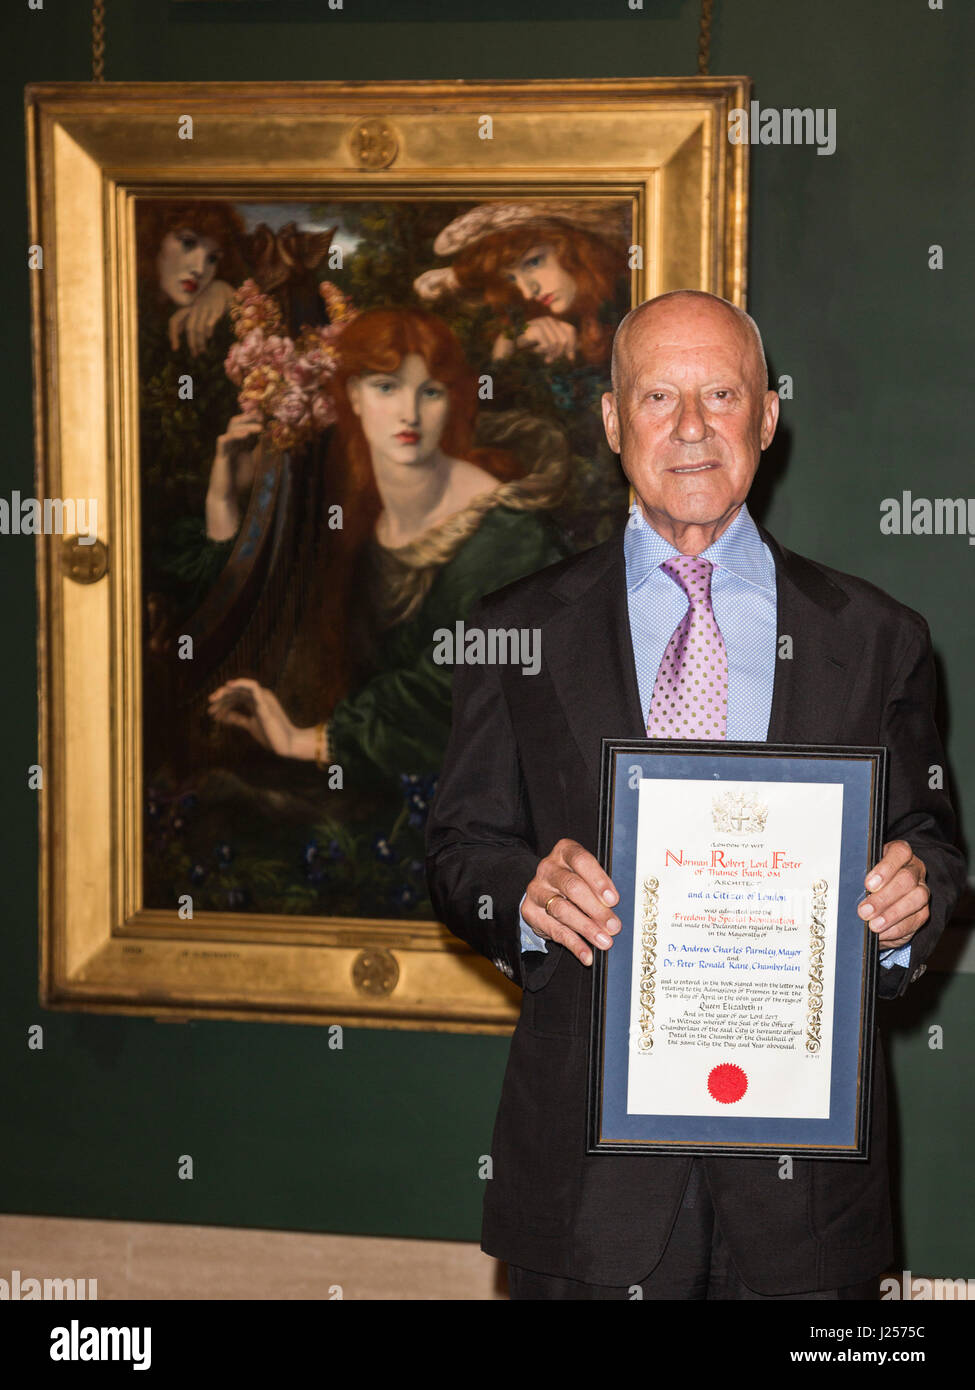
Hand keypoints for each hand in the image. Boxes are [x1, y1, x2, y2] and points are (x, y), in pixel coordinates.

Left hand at [168, 279, 234, 354]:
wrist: (219, 288)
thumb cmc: (205, 301)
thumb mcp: (193, 309)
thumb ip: (185, 319)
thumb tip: (178, 331)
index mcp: (186, 308)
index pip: (174, 321)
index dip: (173, 335)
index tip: (175, 348)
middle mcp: (194, 308)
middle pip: (189, 328)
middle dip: (192, 343)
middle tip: (195, 354)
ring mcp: (204, 308)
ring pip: (199, 328)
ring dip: (201, 341)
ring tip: (203, 350)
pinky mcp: (215, 309)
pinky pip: (210, 323)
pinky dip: (208, 331)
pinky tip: (209, 337)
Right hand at [206, 415, 263, 538]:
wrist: (226, 495)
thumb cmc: (239, 480)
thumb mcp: (256, 463)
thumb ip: (262, 451)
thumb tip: (274, 440)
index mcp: (239, 443)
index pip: (245, 425)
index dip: (254, 419)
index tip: (268, 418)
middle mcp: (231, 443)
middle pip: (236, 421)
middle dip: (249, 416)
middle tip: (263, 417)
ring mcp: (225, 448)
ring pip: (231, 428)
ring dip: (246, 425)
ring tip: (260, 428)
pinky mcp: (220, 456)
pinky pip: (223, 440)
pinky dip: (235, 436)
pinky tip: (247, 435)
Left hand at [207, 678, 297, 756]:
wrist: (286, 744)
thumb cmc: (271, 735)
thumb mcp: (250, 725)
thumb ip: (238, 719)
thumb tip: (223, 716)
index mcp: (258, 701)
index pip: (237, 697)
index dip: (223, 702)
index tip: (212, 712)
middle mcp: (261, 696)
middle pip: (237, 691)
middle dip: (222, 697)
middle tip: (209, 704)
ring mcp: (264, 698)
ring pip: (242, 688)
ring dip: (226, 692)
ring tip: (213, 700)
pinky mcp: (265, 703)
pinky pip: (253, 687)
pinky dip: (241, 684)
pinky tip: (228, 686)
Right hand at [514, 317, 577, 362]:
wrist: (509, 342)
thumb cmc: (527, 345)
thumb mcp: (545, 346)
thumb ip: (558, 346)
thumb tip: (575, 353)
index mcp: (553, 322)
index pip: (571, 330)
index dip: (573, 344)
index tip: (571, 358)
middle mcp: (550, 320)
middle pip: (564, 338)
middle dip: (560, 353)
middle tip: (551, 360)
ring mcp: (543, 323)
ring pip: (557, 343)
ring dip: (551, 354)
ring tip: (545, 358)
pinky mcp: (538, 329)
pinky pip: (548, 345)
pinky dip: (542, 352)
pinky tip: (535, 351)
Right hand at [522, 838, 619, 966]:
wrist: (544, 890)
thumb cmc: (575, 879)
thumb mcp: (587, 874)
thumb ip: (601, 886)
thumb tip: (617, 908)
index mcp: (565, 852)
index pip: (581, 861)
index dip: (598, 880)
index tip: (613, 900)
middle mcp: (548, 868)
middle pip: (572, 887)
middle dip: (595, 909)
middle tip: (613, 926)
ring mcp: (537, 890)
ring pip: (562, 909)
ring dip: (586, 928)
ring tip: (604, 942)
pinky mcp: (531, 912)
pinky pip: (554, 930)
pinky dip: (573, 944)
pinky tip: (586, 954)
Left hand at [857, 839, 929, 950]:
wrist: (881, 903)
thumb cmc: (869, 883)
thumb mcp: (862, 874)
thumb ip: (858, 877)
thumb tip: (847, 889)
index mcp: (899, 854)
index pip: (900, 852)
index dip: (886, 868)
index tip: (869, 884)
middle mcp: (914, 870)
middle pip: (906, 879)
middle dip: (884, 898)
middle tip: (865, 911)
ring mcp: (921, 890)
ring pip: (916, 898)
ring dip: (892, 914)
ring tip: (873, 925)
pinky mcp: (923, 912)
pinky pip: (915, 920)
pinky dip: (896, 929)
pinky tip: (881, 933)